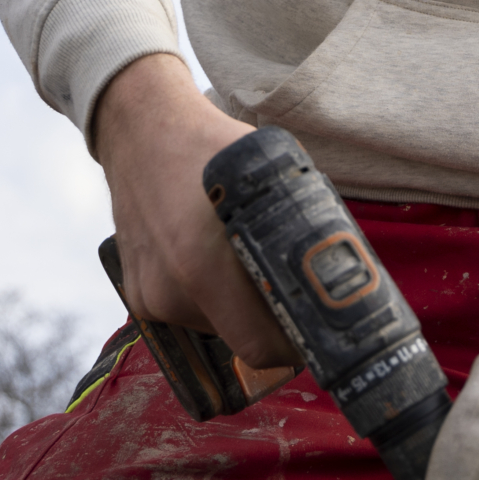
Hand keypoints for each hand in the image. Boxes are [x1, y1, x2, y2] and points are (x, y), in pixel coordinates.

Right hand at [92, 52, 291, 368]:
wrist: (141, 133)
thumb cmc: (211, 150)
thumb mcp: (270, 179)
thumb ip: (296, 229)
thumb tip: (339, 270)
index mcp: (203, 266)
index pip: (259, 346)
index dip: (295, 344)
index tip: (316, 329)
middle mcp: (170, 291)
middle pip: (243, 340)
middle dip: (274, 326)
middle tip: (296, 296)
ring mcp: (149, 297)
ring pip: (218, 328)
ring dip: (240, 311)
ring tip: (247, 264)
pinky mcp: (138, 296)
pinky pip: (191, 314)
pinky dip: (211, 299)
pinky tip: (215, 261)